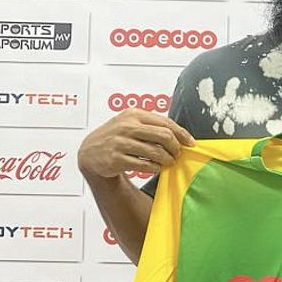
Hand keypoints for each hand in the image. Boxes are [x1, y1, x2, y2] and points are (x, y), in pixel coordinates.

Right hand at [77, 108, 195, 180]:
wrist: (90, 153)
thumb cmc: (116, 137)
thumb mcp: (130, 123)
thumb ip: (151, 126)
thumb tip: (180, 135)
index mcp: (133, 114)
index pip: (165, 122)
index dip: (182, 133)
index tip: (191, 143)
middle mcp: (127, 126)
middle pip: (164, 136)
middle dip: (176, 147)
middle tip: (178, 154)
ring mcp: (121, 143)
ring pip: (156, 152)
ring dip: (167, 159)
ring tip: (169, 162)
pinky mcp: (116, 159)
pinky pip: (145, 165)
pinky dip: (155, 168)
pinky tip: (157, 168)